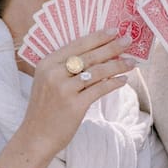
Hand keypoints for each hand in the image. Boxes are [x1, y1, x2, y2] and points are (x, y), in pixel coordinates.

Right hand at [17, 30, 134, 160]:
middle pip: (89, 56)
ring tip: (131, 63)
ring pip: (97, 72)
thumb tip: (98, 54)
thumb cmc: (45, 109)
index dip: (97, 37)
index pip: (77, 44)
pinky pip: (100, 89)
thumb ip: (65, 68)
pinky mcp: (74, 105)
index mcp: (47, 63)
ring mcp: (64, 89)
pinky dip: (114, 84)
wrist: (36, 137)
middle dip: (112, 47)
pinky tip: (123, 80)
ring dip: (117, 66)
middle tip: (129, 41)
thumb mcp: (47, 82)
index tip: (114, 30)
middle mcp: (54, 73)